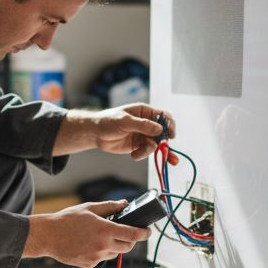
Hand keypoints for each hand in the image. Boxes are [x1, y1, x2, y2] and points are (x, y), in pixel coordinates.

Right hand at [23, 200, 152, 267]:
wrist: (48, 236)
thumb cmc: (67, 220)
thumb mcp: (89, 208)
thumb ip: (110, 206)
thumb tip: (124, 204)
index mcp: (105, 230)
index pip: (133, 234)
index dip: (144, 233)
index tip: (148, 231)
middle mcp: (103, 246)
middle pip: (128, 247)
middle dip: (131, 240)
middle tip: (127, 232)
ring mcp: (97, 257)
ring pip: (115, 253)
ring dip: (116, 246)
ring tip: (103, 236)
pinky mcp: (90, 264)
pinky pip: (103, 258)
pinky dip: (102, 252)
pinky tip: (91, 244)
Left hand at [56, 104, 178, 164]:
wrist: (95, 134)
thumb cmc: (108, 121)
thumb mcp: (125, 121)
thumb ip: (142, 125)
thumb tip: (160, 129)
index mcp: (145, 112)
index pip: (164, 117)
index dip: (170, 125)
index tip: (171, 136)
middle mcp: (147, 123)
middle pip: (163, 133)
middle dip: (165, 143)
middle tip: (166, 154)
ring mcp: (143, 135)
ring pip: (156, 144)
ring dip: (151, 151)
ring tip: (138, 154)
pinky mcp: (138, 145)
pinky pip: (147, 152)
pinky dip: (142, 155)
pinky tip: (133, 155)